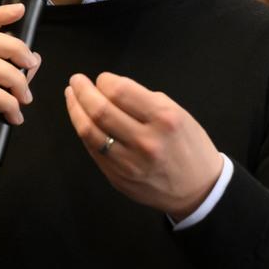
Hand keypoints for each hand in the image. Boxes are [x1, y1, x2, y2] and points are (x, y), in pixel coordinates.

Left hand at [65, 72, 222, 220]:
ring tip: (71, 95)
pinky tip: (80, 117)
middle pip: (100, 110)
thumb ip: (143, 99)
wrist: (198, 189)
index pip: (120, 91)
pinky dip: (83, 129)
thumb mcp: (177, 112)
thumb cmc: (188, 143)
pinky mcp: (118, 178)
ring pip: (89, 131)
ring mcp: (129, 163)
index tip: (103, 78)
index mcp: (164, 118)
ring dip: (75, 109)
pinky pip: (93, 149)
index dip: (104, 80)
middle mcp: (146, 141)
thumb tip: (108, 88)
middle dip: (82, 90)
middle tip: (76, 80)